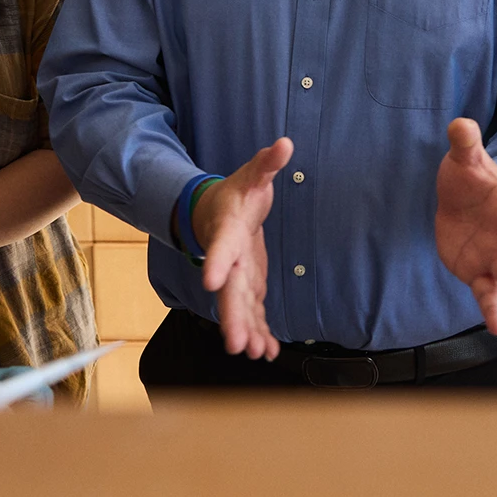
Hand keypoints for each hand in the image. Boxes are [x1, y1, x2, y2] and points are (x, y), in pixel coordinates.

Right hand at [191, 138, 293, 360]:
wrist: (218, 212)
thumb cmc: (236, 194)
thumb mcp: (252, 175)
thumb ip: (267, 163)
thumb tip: (285, 143)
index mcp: (227, 231)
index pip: (220, 247)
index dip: (217, 263)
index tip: (210, 282)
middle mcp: (229, 260)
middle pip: (229, 292)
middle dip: (233, 318)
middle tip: (237, 344)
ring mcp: (237, 278)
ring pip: (240, 309)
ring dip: (248, 331)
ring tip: (256, 353)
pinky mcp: (247, 287)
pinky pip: (253, 314)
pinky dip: (260, 332)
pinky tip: (268, 352)